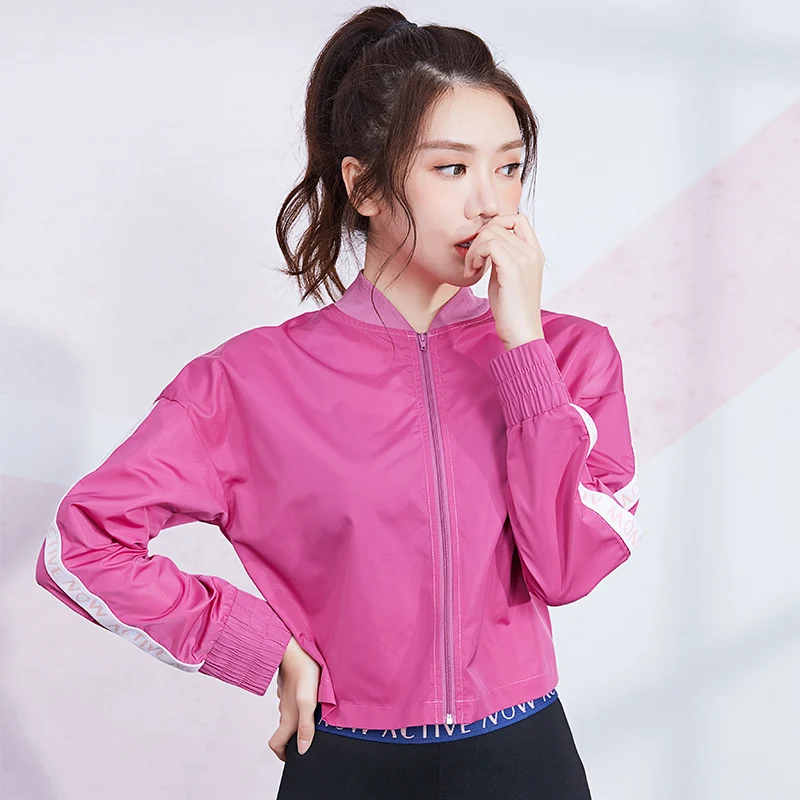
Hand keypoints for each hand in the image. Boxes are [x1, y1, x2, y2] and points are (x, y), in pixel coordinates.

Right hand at [268, 635, 320, 760]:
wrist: (297, 646)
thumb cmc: (304, 672)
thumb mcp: (308, 702)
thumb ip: (305, 726)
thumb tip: (301, 749)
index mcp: (288, 718)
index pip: (276, 744)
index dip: (282, 754)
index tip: (293, 756)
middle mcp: (285, 709)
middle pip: (284, 731)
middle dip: (294, 737)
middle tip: (310, 737)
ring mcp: (286, 696)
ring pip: (290, 714)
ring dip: (299, 720)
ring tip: (316, 717)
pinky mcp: (290, 685)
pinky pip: (293, 700)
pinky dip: (300, 704)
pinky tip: (314, 697)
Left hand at [464, 212, 545, 348]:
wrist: (521, 333)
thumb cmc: (511, 310)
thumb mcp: (506, 276)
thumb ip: (501, 257)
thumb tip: (484, 243)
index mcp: (535, 253)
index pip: (517, 219)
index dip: (495, 225)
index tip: (482, 246)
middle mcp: (533, 252)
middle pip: (498, 224)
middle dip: (478, 240)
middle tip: (472, 262)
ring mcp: (525, 259)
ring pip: (491, 233)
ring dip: (474, 249)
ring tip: (471, 269)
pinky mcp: (514, 268)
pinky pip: (489, 245)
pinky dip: (475, 255)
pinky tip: (472, 271)